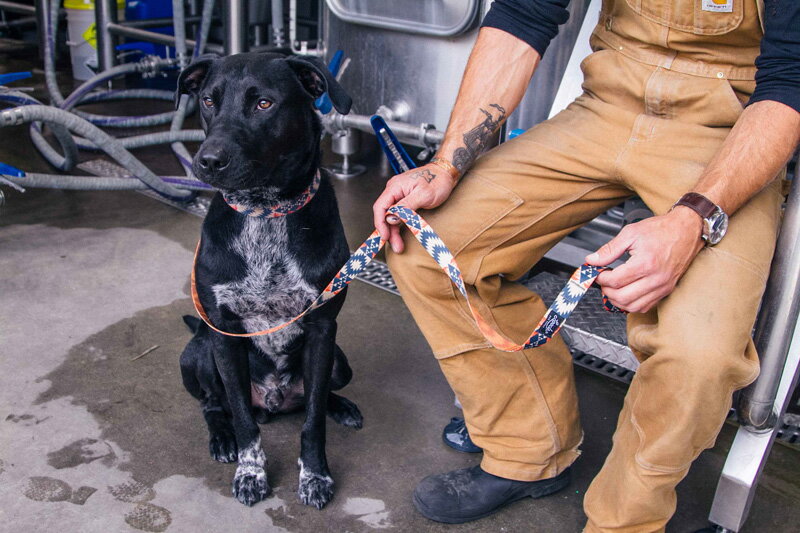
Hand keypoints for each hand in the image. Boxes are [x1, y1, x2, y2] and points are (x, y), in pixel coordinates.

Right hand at [372, 163, 457, 252]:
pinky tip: (401, 236)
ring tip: (399, 245)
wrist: (447, 174)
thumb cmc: (438, 180)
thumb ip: (406, 207)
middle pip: (385, 214)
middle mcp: (394, 191)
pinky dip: (400, 226)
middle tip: (395, 245)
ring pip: (392, 217)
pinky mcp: (405, 201)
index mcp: (395, 187)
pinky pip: (398, 215)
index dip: (380, 223)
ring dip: (394, 231)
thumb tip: (391, 218)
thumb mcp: (423, 195)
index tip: (384, 236)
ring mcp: (399, 196)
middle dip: (388, 231)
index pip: (380, 207)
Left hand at [585, 206, 704, 312]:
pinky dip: (631, 303)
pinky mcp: (666, 290)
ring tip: (612, 288)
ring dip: (618, 300)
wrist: (687, 230)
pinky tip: (626, 293)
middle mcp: (656, 278)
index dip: (601, 278)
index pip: (615, 281)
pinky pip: (645, 306)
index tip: (597, 272)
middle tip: (603, 281)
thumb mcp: (630, 233)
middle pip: (622, 297)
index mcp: (645, 263)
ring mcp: (663, 286)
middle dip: (607, 291)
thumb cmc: (661, 230)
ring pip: (633, 306)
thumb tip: (592, 260)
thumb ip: (609, 249)